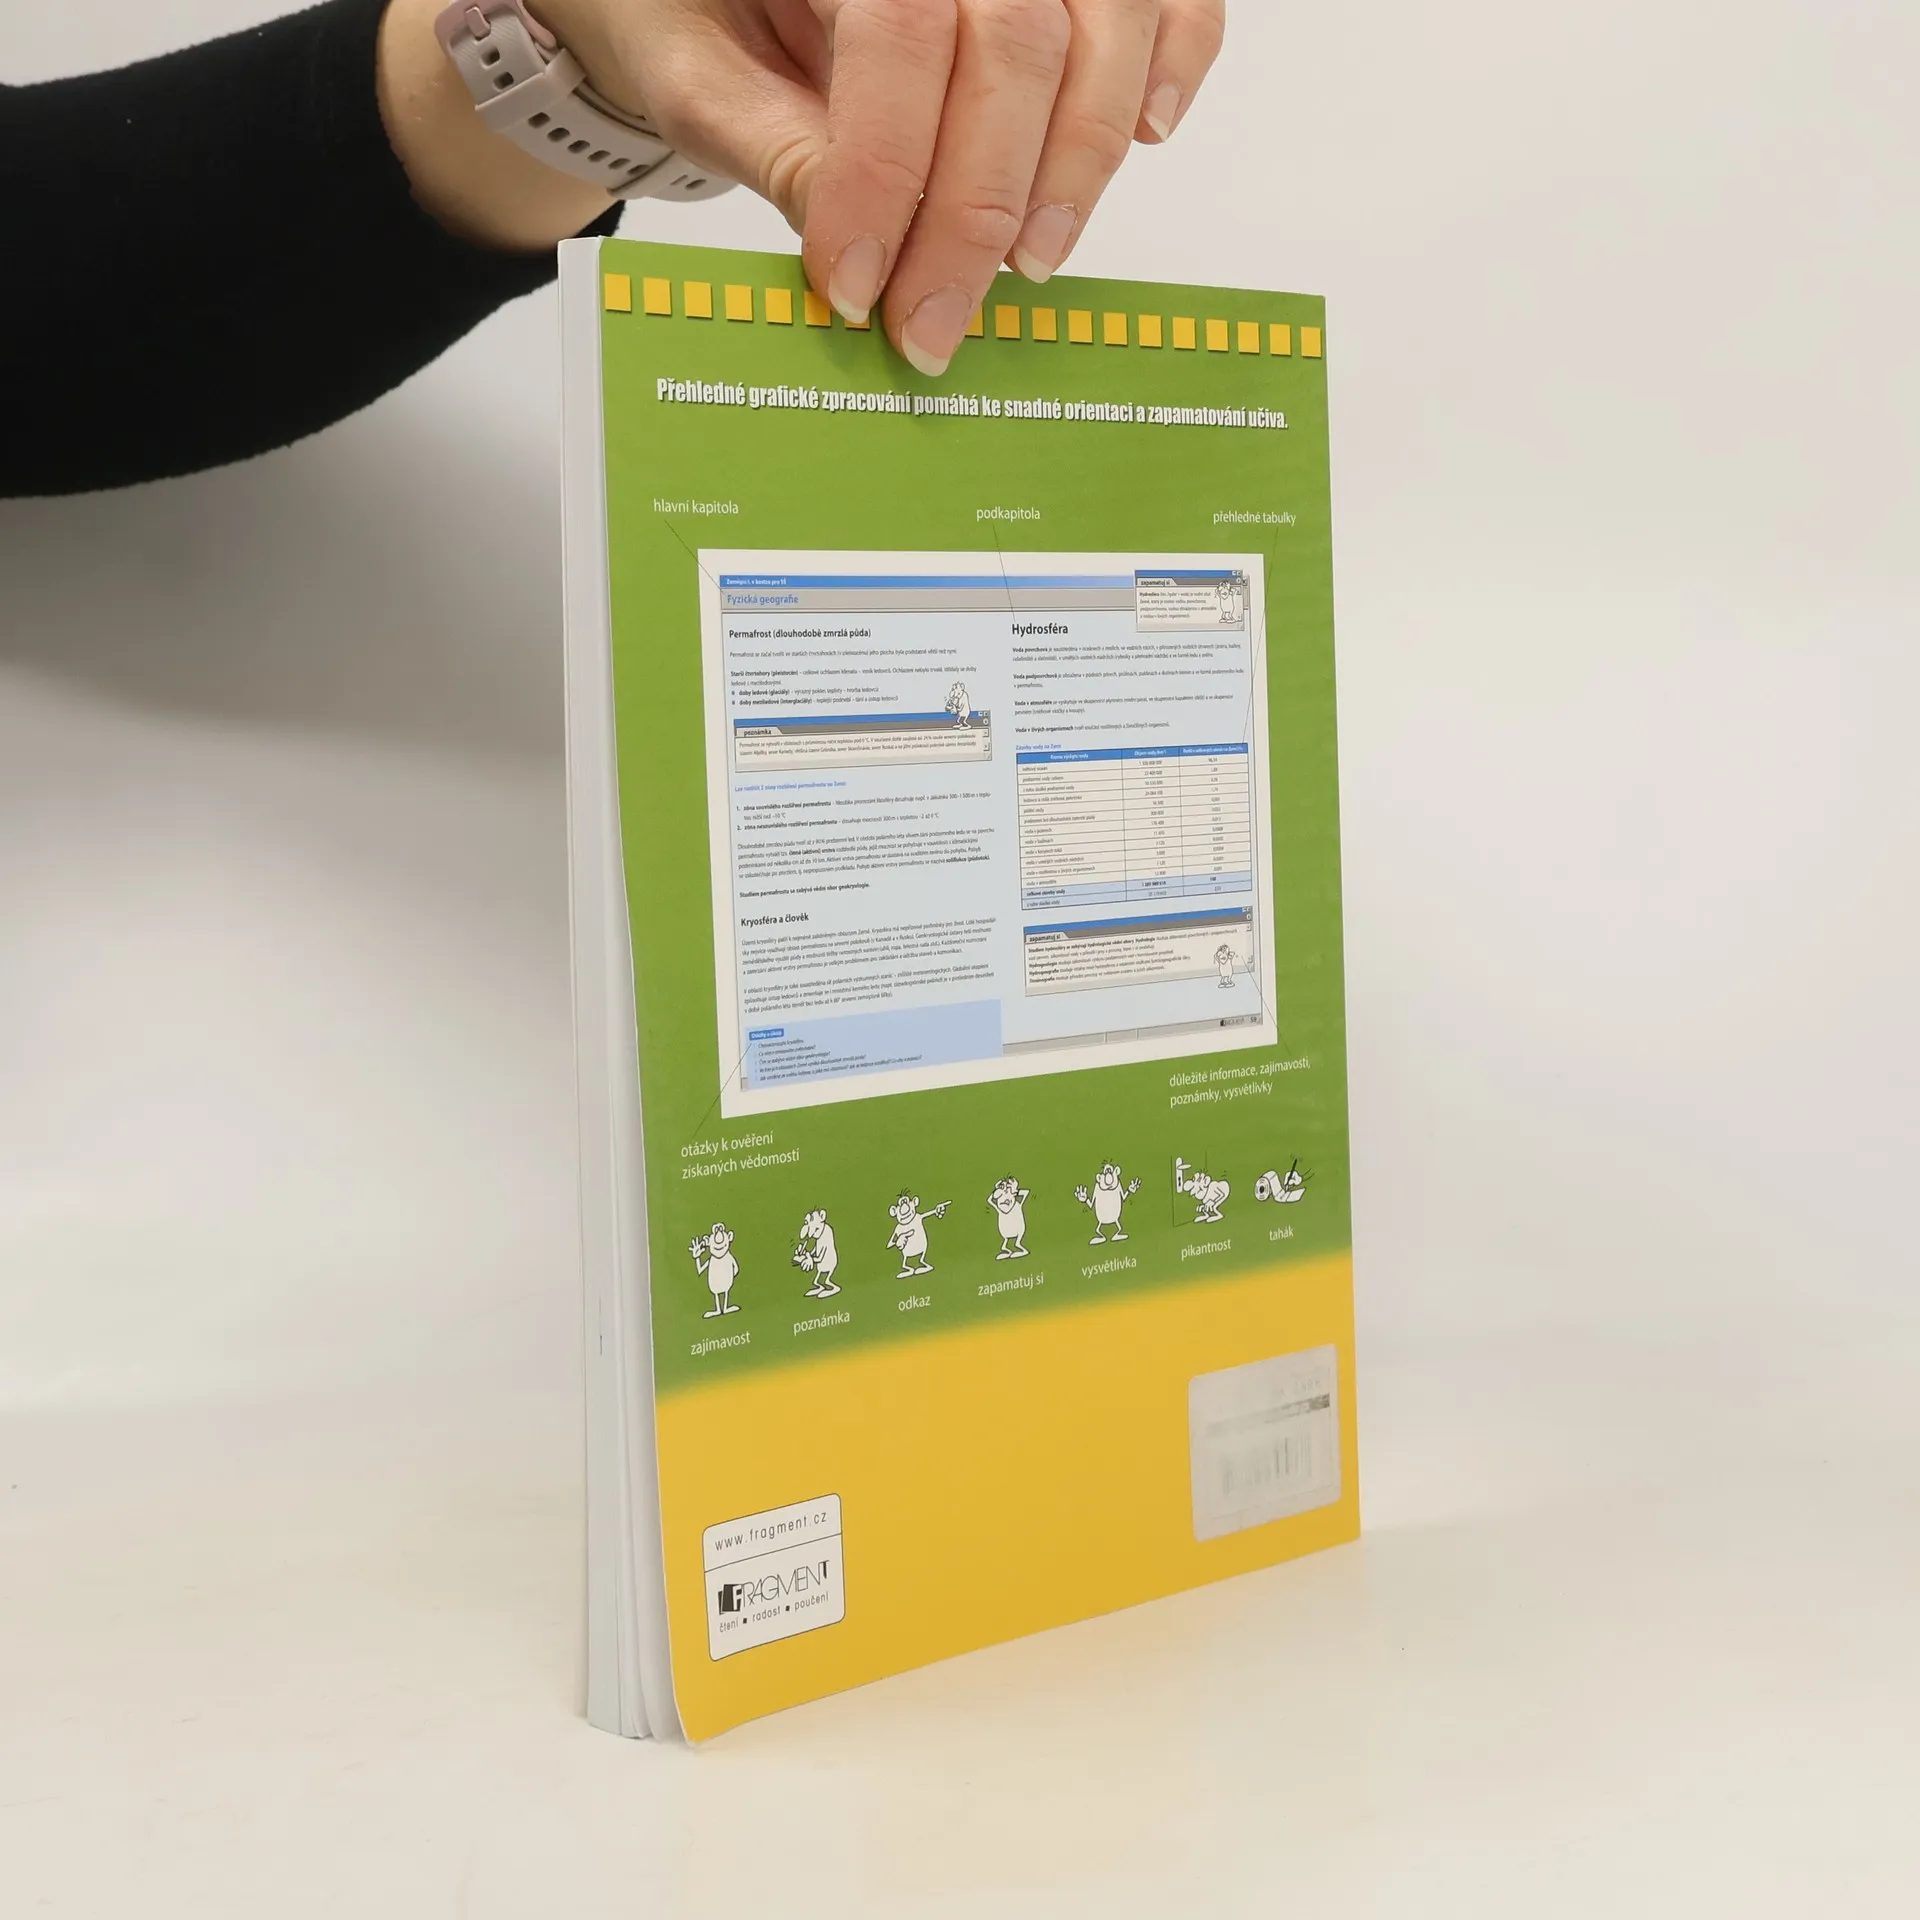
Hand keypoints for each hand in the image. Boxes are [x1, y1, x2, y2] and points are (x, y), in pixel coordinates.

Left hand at [384, 0, 1224, 376]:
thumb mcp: (693, 71)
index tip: (859, 287)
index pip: (897, 33)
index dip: (886, 172)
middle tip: (935, 326)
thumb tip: (858, 254)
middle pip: (1013, 40)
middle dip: (978, 208)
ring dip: (1078, 160)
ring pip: (1102, 24)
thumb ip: (773, 150)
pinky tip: (1142, 138)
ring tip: (1030, 267)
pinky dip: (1172, 61)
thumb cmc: (693, 4)